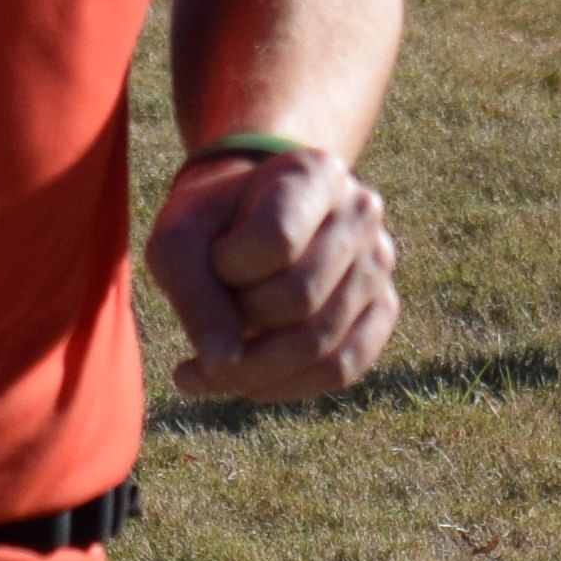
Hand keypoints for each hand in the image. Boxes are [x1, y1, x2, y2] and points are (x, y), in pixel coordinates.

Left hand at [145, 143, 399, 404]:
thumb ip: (193, 297)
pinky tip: (245, 383)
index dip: (230, 266)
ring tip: (212, 366)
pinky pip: (342, 368)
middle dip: (239, 321)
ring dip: (255, 367)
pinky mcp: (381, 308)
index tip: (215, 258)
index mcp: (315, 173)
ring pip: (322, 344)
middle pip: (300, 298)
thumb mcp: (178, 243)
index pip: (277, 240)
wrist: (244, 222)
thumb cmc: (209, 227)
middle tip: (211, 316)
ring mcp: (378, 262)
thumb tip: (226, 368)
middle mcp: (361, 211)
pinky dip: (286, 386)